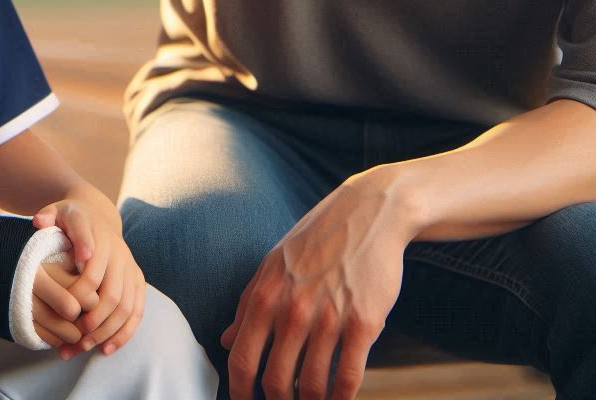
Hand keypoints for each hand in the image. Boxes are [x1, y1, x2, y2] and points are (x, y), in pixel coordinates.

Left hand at [33, 192, 145, 357]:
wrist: (96, 215)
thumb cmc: (69, 219)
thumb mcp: (57, 212)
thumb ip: (47, 216)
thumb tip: (39, 222)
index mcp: (97, 233)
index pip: (91, 257)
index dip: (83, 281)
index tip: (72, 299)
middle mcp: (118, 250)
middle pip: (110, 291)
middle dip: (92, 318)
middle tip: (73, 337)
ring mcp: (130, 266)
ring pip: (125, 306)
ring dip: (105, 331)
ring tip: (83, 347)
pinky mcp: (137, 279)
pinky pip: (136, 311)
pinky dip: (123, 333)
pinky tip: (105, 350)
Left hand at [220, 173, 415, 399]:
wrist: (369, 214)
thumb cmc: (317, 239)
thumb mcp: (272, 264)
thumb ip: (247, 303)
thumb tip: (226, 339)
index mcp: (265, 296)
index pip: (242, 359)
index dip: (240, 392)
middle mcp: (293, 311)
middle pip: (276, 381)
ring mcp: (329, 318)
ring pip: (313, 384)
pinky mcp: (364, 324)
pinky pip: (348, 376)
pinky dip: (342, 397)